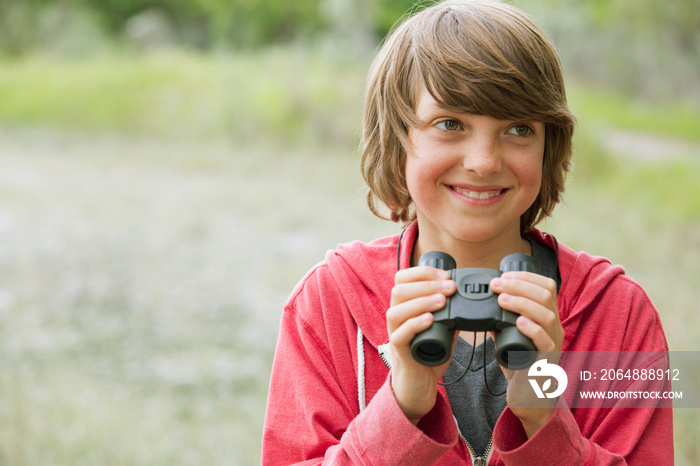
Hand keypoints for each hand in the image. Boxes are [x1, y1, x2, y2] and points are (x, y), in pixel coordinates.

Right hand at [386, 266, 456, 424]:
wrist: (419, 383)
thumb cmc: (429, 352)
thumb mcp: (443, 327)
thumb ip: (451, 312)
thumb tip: (469, 297)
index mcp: (404, 305)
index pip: (403, 278)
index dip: (423, 272)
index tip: (446, 275)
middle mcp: (396, 316)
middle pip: (399, 290)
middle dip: (426, 285)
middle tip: (451, 287)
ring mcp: (394, 333)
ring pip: (396, 310)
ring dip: (421, 302)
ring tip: (443, 302)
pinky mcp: (399, 351)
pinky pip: (400, 334)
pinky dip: (415, 324)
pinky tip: (430, 319)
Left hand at [489, 271, 562, 436]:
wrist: (527, 395)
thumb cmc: (518, 361)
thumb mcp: (509, 332)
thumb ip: (501, 316)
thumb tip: (482, 299)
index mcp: (547, 316)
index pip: (546, 286)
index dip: (526, 276)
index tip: (504, 274)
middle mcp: (554, 327)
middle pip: (546, 296)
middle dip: (519, 285)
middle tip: (496, 284)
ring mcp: (552, 343)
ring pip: (547, 315)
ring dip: (522, 303)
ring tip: (502, 299)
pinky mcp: (545, 360)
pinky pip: (544, 341)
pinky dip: (531, 328)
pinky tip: (517, 321)